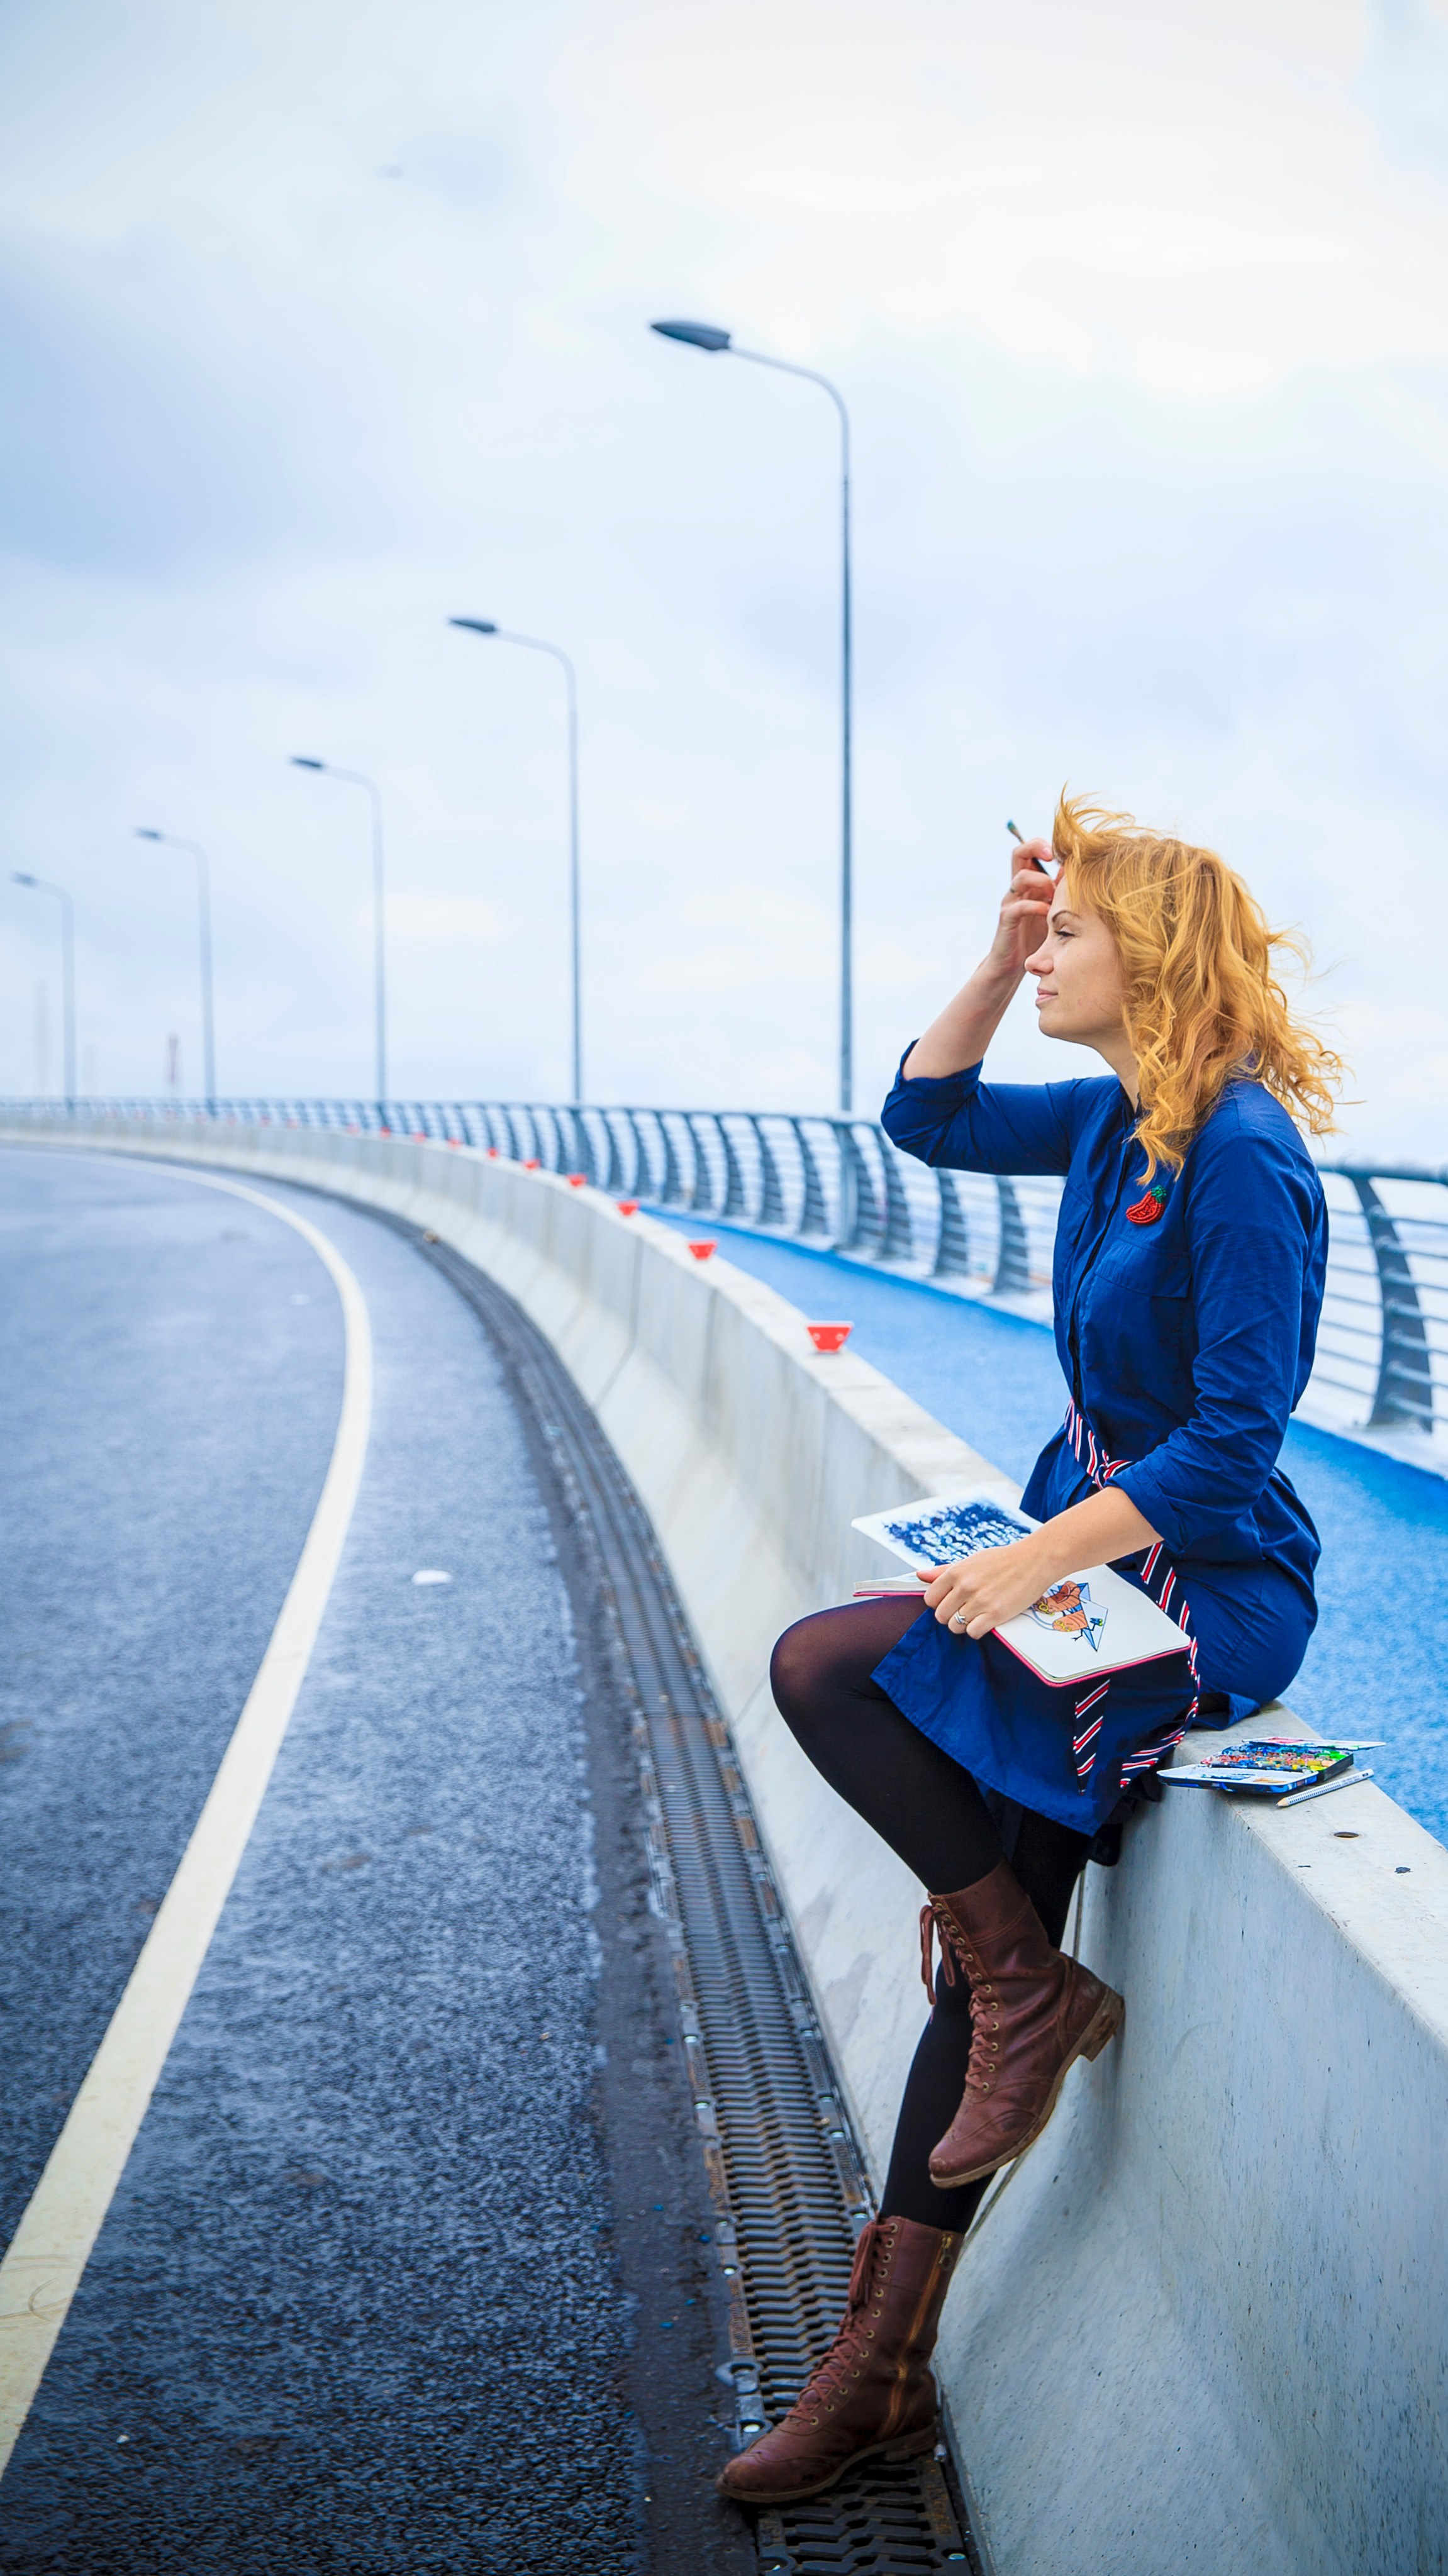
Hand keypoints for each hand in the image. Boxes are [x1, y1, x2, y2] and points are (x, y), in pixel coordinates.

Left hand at [922, 1534, 1053, 1640]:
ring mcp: (980, 1601)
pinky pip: (972, 1632)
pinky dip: (976, 1630)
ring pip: (955, 1626)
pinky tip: (985, 1621)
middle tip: (965, 1611)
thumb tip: (919, 1575)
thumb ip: (944, 1570)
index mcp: (956, 1572)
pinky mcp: (996, 1614)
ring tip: (976, 1616)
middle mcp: (965, 1586)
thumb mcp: (971, 1560)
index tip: (950, 1602)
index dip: (938, 1603)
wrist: (1035, 1560)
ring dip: (963, 1625)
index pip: (930, 1599)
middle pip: (940, 1615)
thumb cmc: (1002, 1560)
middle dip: (950, 1616)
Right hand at [987, 839, 1057, 981]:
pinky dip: (1035, 907)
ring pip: (1020, 878)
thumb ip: (1061, 890)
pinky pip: (1018, 906)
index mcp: (1028, 882)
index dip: (1044, 844)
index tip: (1062, 850)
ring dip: (1041, 881)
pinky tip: (1047, 913)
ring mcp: (1010, 902)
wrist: (1013, 964)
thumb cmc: (1037, 935)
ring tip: (1054, 894)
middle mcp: (1017, 888)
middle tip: (1051, 855)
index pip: (1030, 851)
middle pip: (1018, 853)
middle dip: (1036, 847)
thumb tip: (1079, 868)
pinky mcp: (1006, 920)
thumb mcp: (1054, 909)